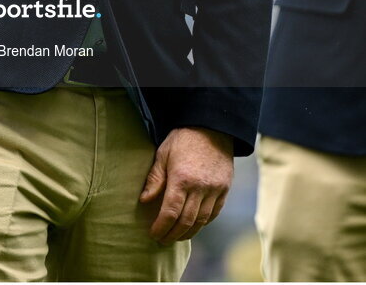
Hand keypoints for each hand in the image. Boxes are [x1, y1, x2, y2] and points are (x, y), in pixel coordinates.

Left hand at [139, 127, 232, 244]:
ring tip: (176, 236)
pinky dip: (203, 223)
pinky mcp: (224, 189)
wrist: (211, 127)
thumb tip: (144, 200)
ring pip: (201, 221)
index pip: (170, 212)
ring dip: (188, 232)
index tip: (153, 234)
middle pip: (186, 221)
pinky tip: (194, 226)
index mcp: (181, 179)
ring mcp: (214, 190)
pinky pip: (214, 213)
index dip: (161, 227)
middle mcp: (200, 188)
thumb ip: (155, 178)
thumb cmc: (183, 139)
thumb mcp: (163, 153)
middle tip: (163, 240)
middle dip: (172, 234)